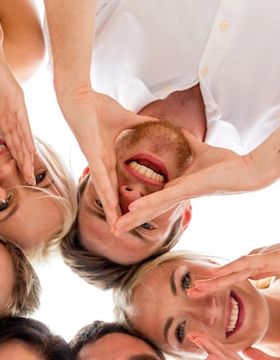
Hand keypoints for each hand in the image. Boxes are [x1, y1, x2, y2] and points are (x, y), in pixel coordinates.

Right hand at [0, 50, 35, 184]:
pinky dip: (26, 137)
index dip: (14, 159)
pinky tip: (31, 151)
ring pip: (23, 137)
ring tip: (30, 172)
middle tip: (29, 182)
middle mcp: (13, 115)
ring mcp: (16, 108)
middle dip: (23, 163)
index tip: (16, 175)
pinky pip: (23, 122)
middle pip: (19, 144)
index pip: (10, 142)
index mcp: (4, 117)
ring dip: (26, 155)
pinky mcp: (17, 100)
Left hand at [58, 86, 149, 228]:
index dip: (121, 199)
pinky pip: (100, 175)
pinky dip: (105, 189)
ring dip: (110, 208)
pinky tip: (110, 204)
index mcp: (108, 157)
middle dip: (114, 212)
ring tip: (115, 225)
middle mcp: (100, 163)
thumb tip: (157, 123)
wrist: (79, 95)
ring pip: (104, 189)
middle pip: (109, 192)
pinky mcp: (91, 153)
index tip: (128, 215)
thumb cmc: (97, 106)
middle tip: (119, 231)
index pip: (116, 183)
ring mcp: (95, 159)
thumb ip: (140, 123)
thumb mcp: (125, 117)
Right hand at [114, 136, 263, 232]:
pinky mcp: (186, 191)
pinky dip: (147, 204)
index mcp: (176, 189)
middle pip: (148, 211)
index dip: (137, 209)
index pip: (152, 202)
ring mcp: (180, 195)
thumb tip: (177, 130)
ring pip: (151, 208)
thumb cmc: (226, 164)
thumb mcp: (200, 150)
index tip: (122, 214)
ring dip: (133, 218)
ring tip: (117, 227)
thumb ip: (186, 142)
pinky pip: (163, 198)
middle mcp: (176, 196)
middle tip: (114, 230)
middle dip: (130, 221)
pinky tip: (133, 208)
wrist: (245, 170)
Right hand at [187, 332, 279, 359]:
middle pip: (223, 358)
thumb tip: (247, 349)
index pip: (228, 355)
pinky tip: (210, 357)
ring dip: (210, 352)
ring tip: (197, 340)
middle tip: (192, 334)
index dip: (215, 345)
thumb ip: (260, 357)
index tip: (202, 335)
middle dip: (207, 346)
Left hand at [188, 245, 279, 296]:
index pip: (232, 279)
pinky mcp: (267, 258)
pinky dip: (230, 268)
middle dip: (209, 285)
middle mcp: (254, 263)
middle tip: (190, 294)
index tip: (200, 294)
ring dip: (215, 280)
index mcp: (256, 269)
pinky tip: (215, 273)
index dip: (216, 286)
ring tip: (198, 288)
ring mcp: (260, 259)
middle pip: (227, 275)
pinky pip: (245, 263)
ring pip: (233, 270)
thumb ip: (266, 274)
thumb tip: (256, 277)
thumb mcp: (276, 271)